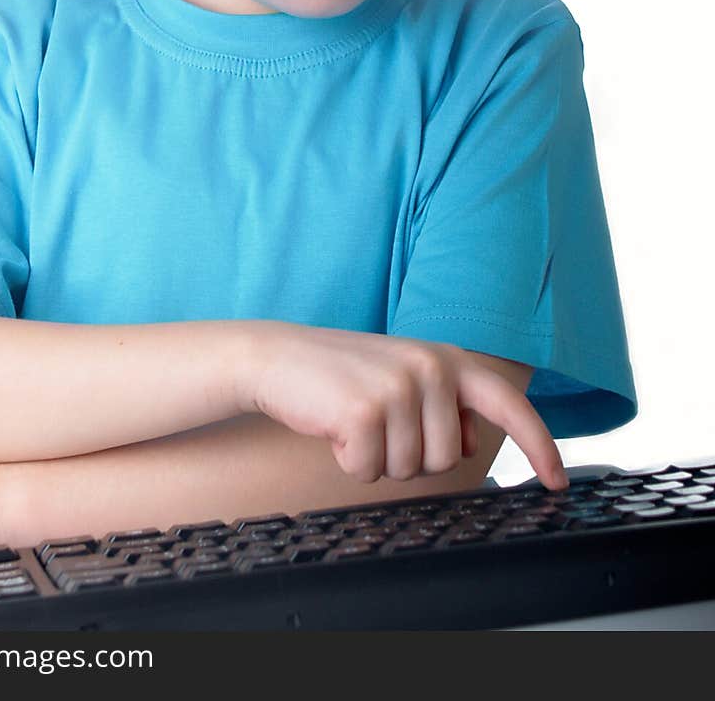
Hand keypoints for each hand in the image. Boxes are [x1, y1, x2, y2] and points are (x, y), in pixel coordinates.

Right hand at [238, 323, 566, 489]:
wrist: (279, 356)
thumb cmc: (343, 375)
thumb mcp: (404, 376)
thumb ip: (445, 404)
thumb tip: (474, 443)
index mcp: (447, 358)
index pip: (509, 403)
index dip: (540, 445)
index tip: (558, 481)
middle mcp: (431, 367)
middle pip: (447, 459)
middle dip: (410, 455)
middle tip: (377, 420)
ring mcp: (400, 386)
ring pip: (410, 470)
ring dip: (377, 458)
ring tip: (354, 419)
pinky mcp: (365, 410)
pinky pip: (370, 470)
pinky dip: (349, 460)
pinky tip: (334, 426)